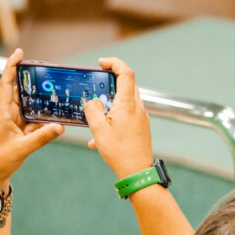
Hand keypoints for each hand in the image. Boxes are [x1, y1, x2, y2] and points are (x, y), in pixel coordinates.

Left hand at [0, 48, 63, 185]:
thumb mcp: (22, 149)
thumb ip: (42, 138)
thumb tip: (60, 126)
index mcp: (2, 113)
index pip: (6, 84)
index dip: (11, 67)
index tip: (20, 53)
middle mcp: (7, 114)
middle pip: (19, 90)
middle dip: (30, 79)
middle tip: (45, 70)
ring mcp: (14, 123)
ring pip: (28, 105)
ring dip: (38, 99)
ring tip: (53, 91)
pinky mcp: (20, 131)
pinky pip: (33, 120)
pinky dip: (43, 117)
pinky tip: (54, 116)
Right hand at [83, 58, 152, 178]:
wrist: (137, 172)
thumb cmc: (119, 152)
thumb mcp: (98, 129)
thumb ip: (93, 109)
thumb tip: (93, 101)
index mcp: (128, 104)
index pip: (126, 72)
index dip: (114, 63)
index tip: (102, 63)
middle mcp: (138, 108)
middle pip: (127, 84)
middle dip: (111, 82)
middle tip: (97, 86)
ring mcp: (142, 118)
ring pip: (127, 100)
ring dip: (111, 102)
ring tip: (97, 117)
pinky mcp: (142, 127)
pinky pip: (128, 115)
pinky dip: (115, 118)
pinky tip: (101, 136)